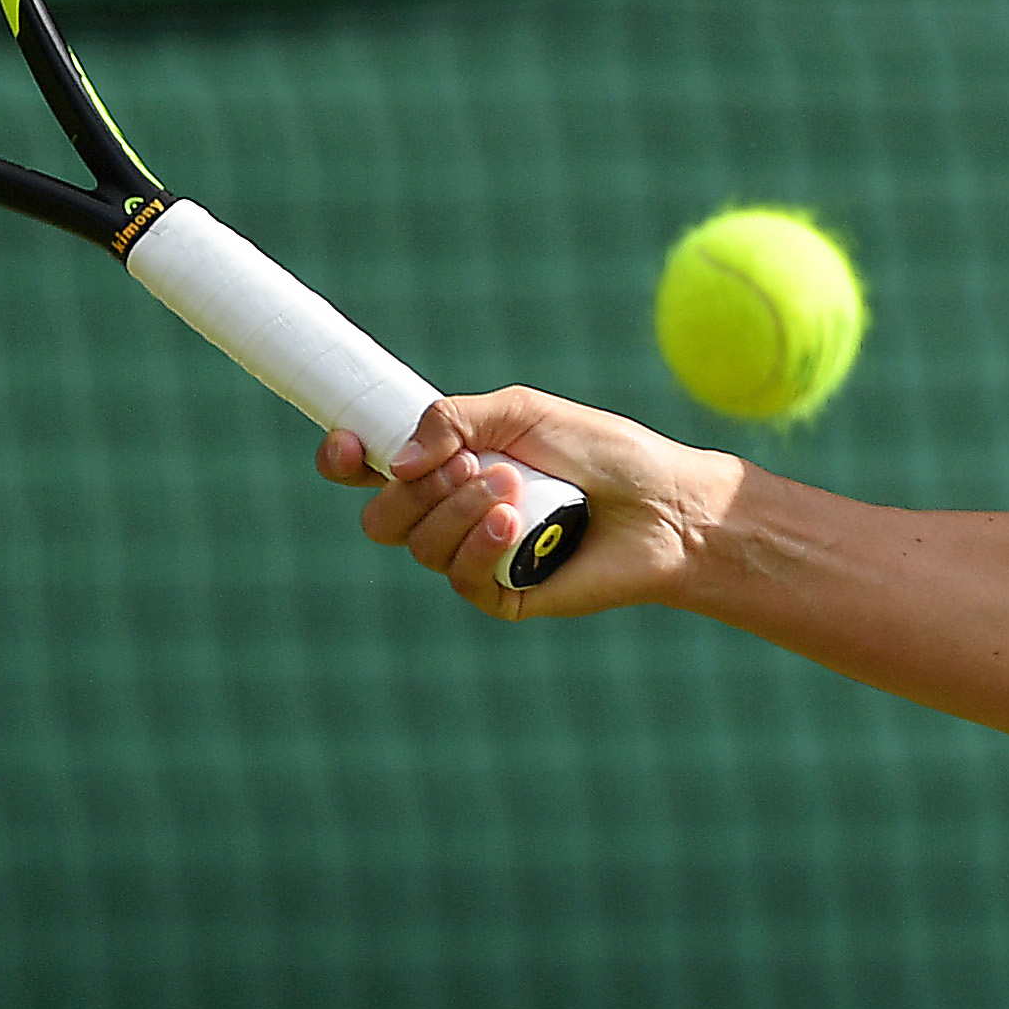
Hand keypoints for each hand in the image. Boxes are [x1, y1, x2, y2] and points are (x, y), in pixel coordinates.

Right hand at [314, 387, 732, 620]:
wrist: (663, 505)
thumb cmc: (601, 452)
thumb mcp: (522, 413)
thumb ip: (453, 420)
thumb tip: (395, 461)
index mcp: (448, 465)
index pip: (372, 470)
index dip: (345, 460)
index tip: (348, 446)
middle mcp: (452, 514)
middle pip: (382, 518)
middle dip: (417, 489)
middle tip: (471, 464)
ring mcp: (474, 557)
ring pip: (419, 546)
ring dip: (460, 510)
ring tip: (516, 488)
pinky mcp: (502, 595)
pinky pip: (458, 578)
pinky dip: (480, 545)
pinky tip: (515, 526)